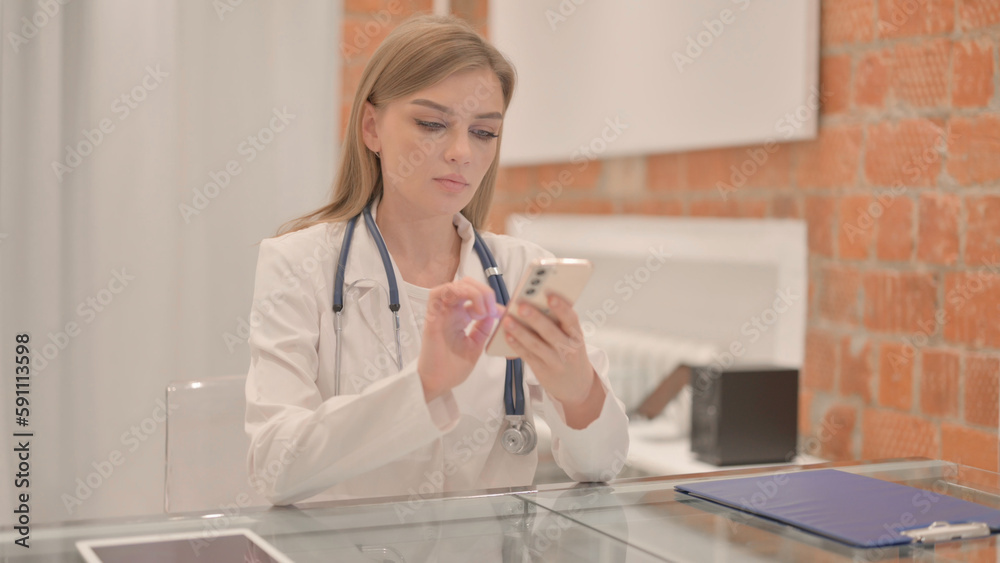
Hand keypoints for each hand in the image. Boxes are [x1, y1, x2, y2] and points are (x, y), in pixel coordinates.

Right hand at [417, 277, 499, 402]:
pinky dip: (455, 292)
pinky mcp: (432, 317)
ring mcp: (441, 313)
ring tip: (482, 311)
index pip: (476, 297)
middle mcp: (450, 312)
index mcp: (460, 317)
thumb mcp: (475, 346)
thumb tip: (493, 314)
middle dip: (484, 291)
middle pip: (466, 285)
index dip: (491, 301)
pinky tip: (470, 309)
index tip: (502, 313)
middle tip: (492, 310)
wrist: (436, 383)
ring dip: (473, 292)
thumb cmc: (451, 369)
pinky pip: (437, 293)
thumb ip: (483, 329)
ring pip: (455, 285)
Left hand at [501, 293, 604, 426]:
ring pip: (536, 345)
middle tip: (521, 306)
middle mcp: (568, 349)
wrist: (577, 385)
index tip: (550, 296)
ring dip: (520, 332)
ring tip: (508, 320)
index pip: (571, 319)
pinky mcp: (542, 370)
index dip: (561, 308)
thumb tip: (537, 302)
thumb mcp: (573, 339)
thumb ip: (560, 324)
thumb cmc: (571, 354)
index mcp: (577, 336)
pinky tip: (508, 336)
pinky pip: (528, 356)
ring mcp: (555, 361)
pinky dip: (517, 346)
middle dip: (535, 318)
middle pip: (550, 332)